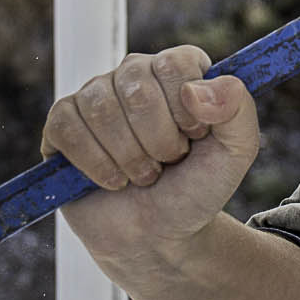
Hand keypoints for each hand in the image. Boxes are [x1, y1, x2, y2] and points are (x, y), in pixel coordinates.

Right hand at [41, 48, 259, 272]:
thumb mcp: (236, 152)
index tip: (194, 138)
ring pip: (101, 108)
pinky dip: (95, 163)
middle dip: (159, 141)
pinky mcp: (62, 124)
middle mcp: (133, 74)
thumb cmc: (196, 189)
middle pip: (137, 87)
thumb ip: (237, 110)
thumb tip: (196, 89)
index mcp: (177, 70)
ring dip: (129, 157)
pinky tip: (111, 181)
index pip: (175, 63)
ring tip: (142, 175)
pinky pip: (67, 127)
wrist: (159, 236)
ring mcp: (94, 96)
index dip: (186, 108)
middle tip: (166, 163)